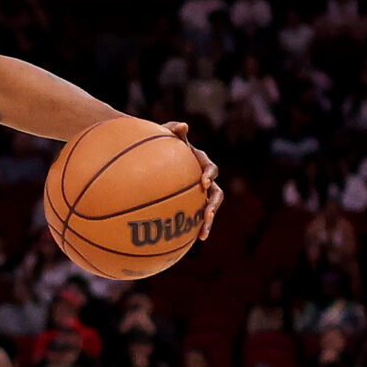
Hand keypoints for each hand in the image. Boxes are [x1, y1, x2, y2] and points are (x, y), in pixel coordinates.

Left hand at [163, 121, 223, 240]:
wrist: (151, 157)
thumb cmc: (157, 143)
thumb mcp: (163, 134)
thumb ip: (172, 129)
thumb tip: (183, 125)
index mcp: (199, 162)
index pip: (210, 168)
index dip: (209, 174)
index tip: (203, 182)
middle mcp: (203, 178)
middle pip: (216, 192)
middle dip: (213, 204)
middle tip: (207, 212)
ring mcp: (199, 192)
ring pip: (210, 207)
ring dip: (209, 220)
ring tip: (203, 233)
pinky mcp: (191, 203)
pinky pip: (196, 217)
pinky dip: (195, 228)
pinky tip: (191, 241)